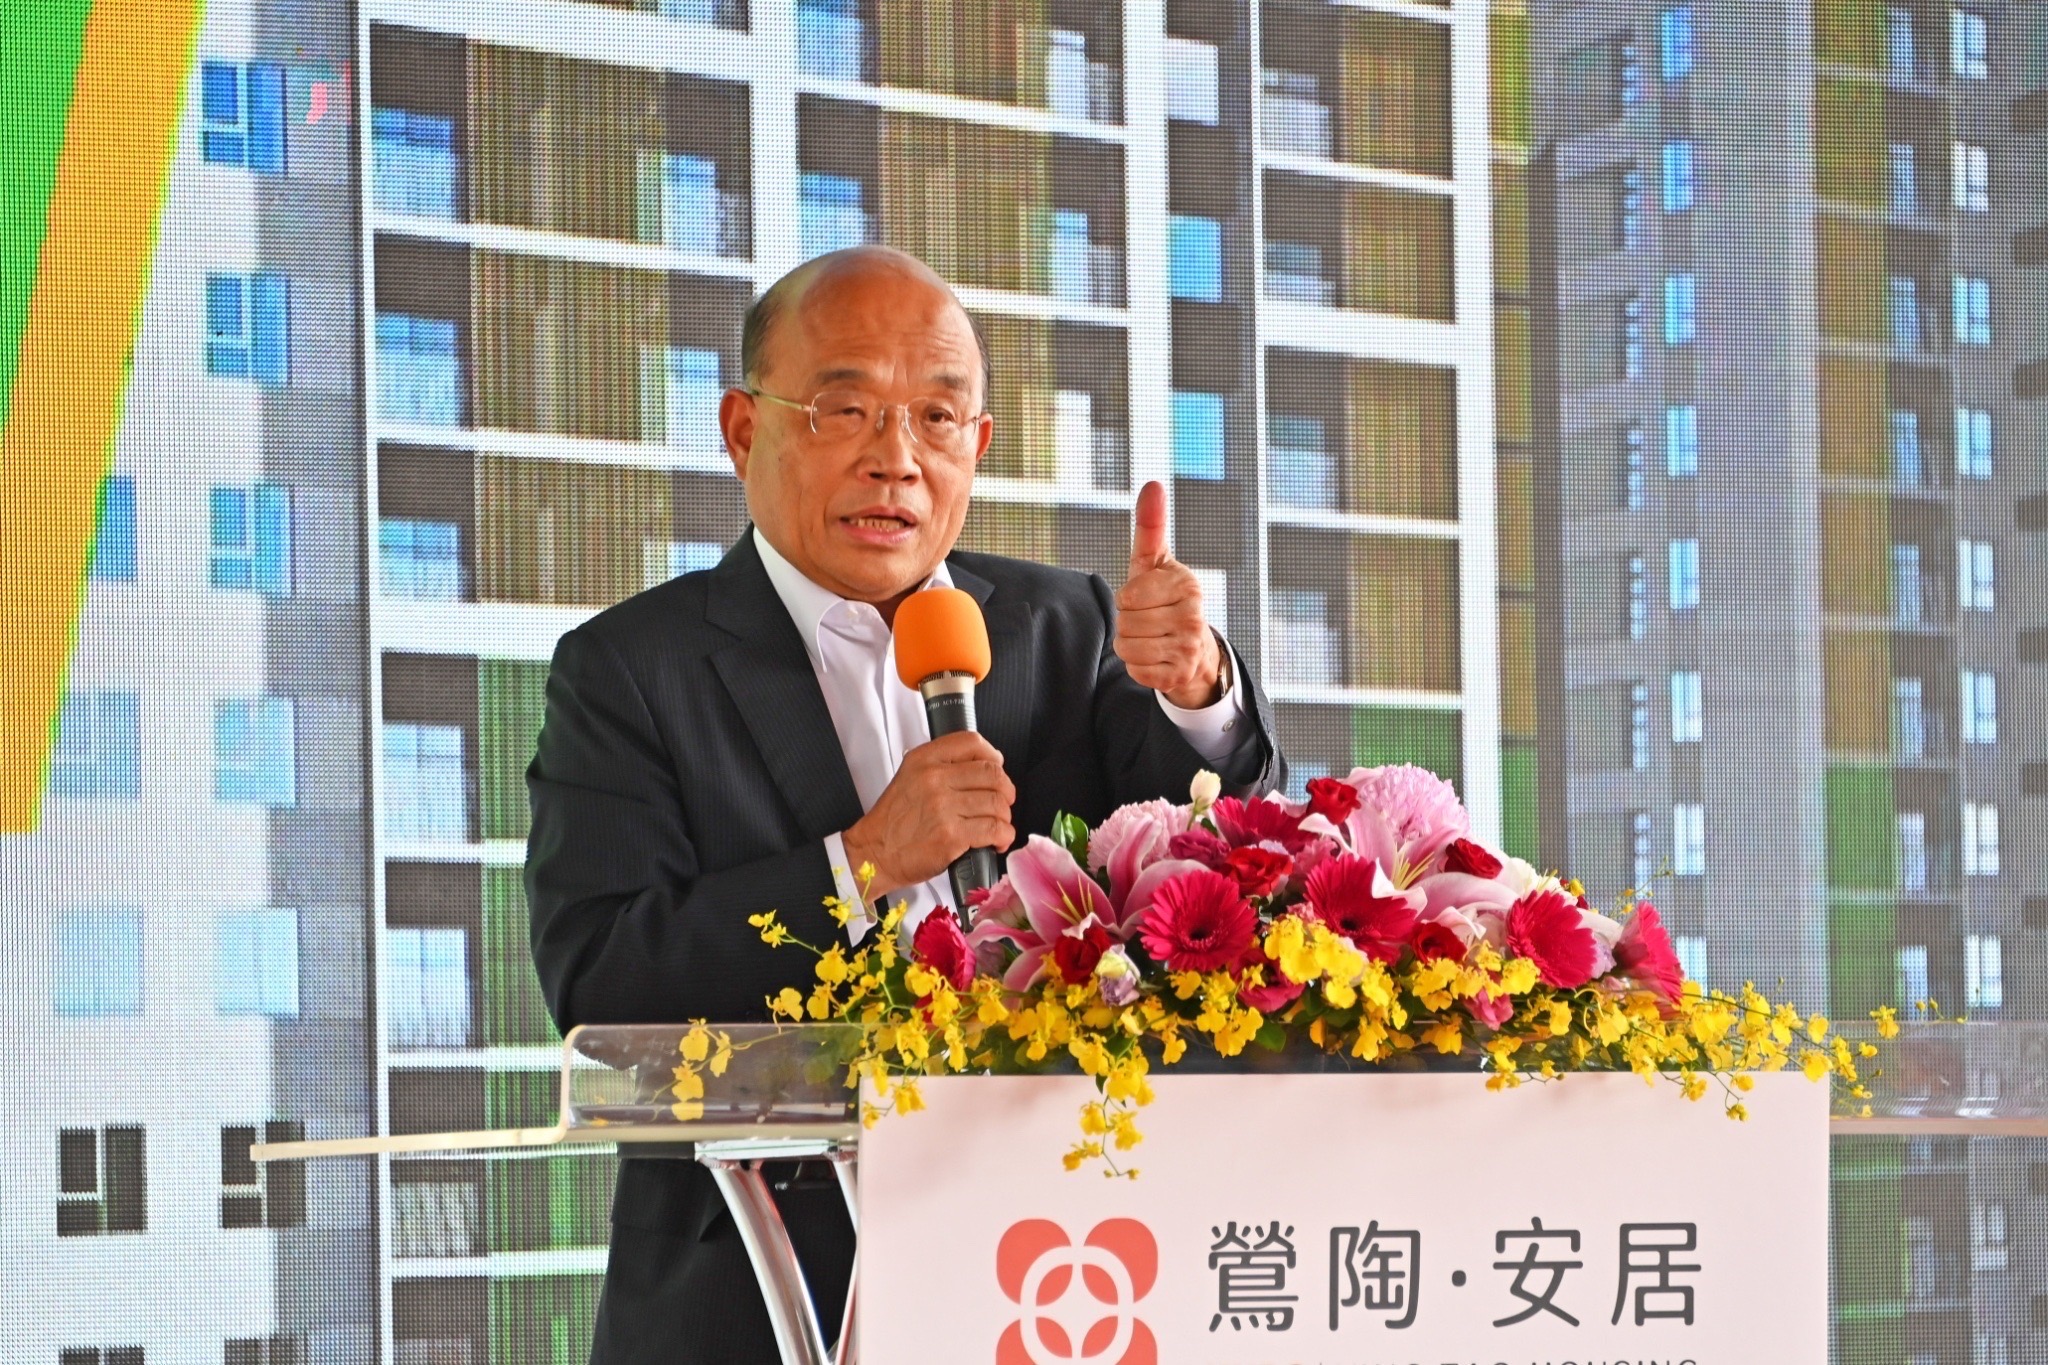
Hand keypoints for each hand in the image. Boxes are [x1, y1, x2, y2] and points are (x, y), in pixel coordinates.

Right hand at [840, 731, 1016, 900]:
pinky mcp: (951, 835)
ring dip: (1004, 817)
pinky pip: (994, 829)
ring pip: (997, 803)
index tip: (997, 767)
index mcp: (924, 760)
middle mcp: (933, 779)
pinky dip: (1003, 836)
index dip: (993, 755)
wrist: (874, 853)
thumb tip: (985, 766)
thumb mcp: (910, 777)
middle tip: (1002, 803)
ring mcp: (943, 807)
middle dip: (1005, 791)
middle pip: (992, 773)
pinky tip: (996, 841)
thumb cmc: (893, 821)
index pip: (972, 742)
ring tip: (997, 825)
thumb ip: (941, 766)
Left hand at [1115, 480, 1222, 708]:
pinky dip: (1138, 667)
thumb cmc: (1164, 597)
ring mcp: (1189, 649)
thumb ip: (1150, 526)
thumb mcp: (1155, 562)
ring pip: (1127, 648)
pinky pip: (1136, 671)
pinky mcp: (1180, 676)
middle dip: (1127, 623)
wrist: (1194, 649)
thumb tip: (1152, 484)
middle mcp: (1194, 616)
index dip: (1128, 598)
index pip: (1128, 596)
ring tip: (1151, 638)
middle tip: (1148, 621)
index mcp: (1187, 585)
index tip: (1145, 597)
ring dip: (1130, 645)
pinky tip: (1156, 658)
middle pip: (1125, 623)